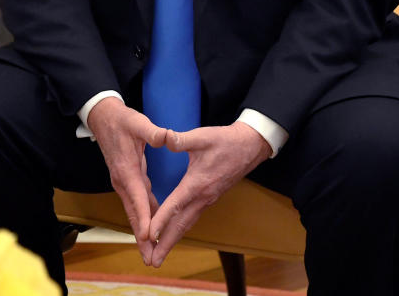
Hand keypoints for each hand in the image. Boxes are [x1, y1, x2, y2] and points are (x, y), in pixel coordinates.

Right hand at [87, 97, 167, 263]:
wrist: (104, 118)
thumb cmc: (122, 121)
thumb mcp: (138, 122)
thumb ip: (152, 132)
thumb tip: (166, 136)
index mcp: (127, 170)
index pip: (137, 197)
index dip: (144, 217)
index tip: (148, 236)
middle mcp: (123, 181)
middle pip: (133, 214)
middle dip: (141, 238)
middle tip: (150, 259)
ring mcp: (123, 183)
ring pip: (134, 213)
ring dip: (141, 233)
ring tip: (151, 253)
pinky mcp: (127, 182)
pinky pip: (136, 205)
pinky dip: (142, 220)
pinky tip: (151, 231)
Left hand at [147, 122, 271, 265]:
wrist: (250, 147)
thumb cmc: (226, 141)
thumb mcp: (202, 137)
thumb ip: (181, 140)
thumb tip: (163, 138)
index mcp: (198, 183)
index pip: (176, 205)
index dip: (161, 220)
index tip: (149, 235)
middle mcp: (203, 197)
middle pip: (181, 225)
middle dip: (165, 243)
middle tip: (152, 262)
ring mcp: (207, 200)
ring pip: (187, 224)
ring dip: (172, 240)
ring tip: (158, 255)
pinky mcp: (209, 198)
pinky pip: (192, 218)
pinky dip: (180, 230)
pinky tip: (172, 235)